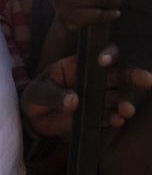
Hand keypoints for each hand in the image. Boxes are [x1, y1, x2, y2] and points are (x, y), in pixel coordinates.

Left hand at [21, 45, 151, 136]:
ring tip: (127, 110)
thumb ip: (52, 95)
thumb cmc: (35, 97)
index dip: (108, 54)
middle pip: (118, 75)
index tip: (104, 61)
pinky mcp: (97, 116)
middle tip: (148, 79)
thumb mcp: (36, 93)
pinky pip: (110, 116)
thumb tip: (73, 100)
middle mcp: (93, 80)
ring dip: (125, 102)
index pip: (99, 55)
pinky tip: (116, 120)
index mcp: (79, 65)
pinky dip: (115, 118)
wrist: (34, 120)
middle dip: (134, 76)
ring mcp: (97, 98)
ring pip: (118, 97)